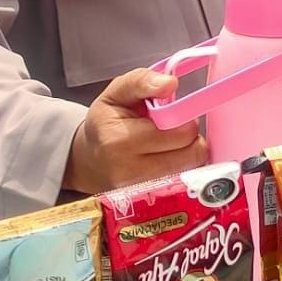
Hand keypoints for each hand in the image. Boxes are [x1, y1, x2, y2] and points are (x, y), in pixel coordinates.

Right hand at [64, 68, 208, 193]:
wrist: (89, 158)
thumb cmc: (107, 121)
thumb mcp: (118, 91)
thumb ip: (143, 81)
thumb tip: (169, 83)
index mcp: (119, 141)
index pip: (180, 131)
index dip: (183, 117)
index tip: (173, 112)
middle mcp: (129, 172)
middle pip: (192, 152)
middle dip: (189, 134)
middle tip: (171, 127)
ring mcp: (140, 190)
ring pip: (192, 167)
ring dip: (187, 151)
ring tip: (167, 142)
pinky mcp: (149, 199)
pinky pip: (185, 179)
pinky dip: (183, 166)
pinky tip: (167, 157)